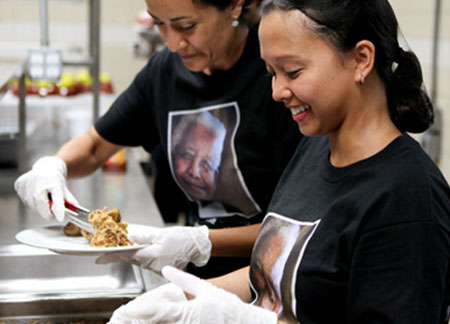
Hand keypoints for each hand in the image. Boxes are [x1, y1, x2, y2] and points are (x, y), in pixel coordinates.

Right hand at [14, 156, 77, 220]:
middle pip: (41, 207)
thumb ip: (69, 202)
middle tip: (51, 205)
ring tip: (42, 194)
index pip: (57, 199)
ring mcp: (28, 183)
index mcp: (54, 184)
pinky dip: (29, 199)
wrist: (46, 167)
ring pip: (32, 205)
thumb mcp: (65, 190)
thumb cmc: (56, 181)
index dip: (58, 209)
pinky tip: (34, 191)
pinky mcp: (19, 184)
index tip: (60, 218)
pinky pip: (24, 200)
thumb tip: (75, 211)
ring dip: (38, 205)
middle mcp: (40, 182)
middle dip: (47, 210)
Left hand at [96, 225, 211, 271]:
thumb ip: (144, 236)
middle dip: (119, 252)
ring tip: (121, 243)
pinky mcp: (159, 266)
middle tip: (107, 245)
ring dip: (129, 252)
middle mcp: (152, 264)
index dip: (111, 256)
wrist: (197, 245)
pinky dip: (139, 254)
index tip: (98, 258)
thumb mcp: (162, 234)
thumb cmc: (182, 238)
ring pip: (137, 259)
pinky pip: (145, 260)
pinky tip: (138, 247)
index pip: (127, 255)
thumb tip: (128, 235)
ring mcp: (156, 267)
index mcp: (152, 256)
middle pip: (131, 258)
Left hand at [107, 266, 277, 323]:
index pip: (156, 311)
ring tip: (128, 323)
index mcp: (185, 312)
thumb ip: (183, 279)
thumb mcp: (205, 288)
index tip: (124, 310)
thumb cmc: (226, 307)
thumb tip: (167, 269)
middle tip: (118, 320)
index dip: (137, 311)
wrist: (245, 323)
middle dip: (135, 322)